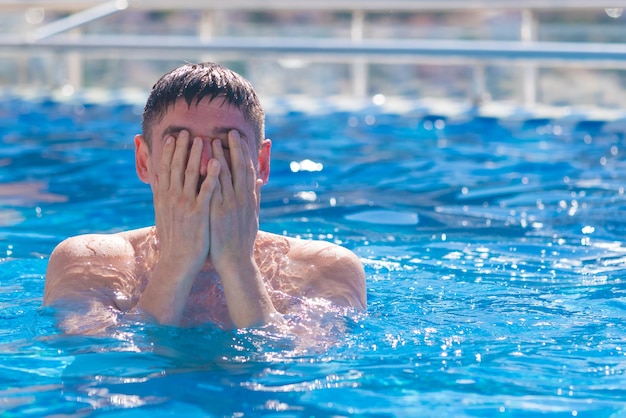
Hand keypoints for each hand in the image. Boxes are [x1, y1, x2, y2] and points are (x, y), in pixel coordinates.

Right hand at [153, 130, 219, 274]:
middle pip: (176, 167)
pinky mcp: (199, 213)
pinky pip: (206, 190)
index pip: (165, 169)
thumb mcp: (164, 215)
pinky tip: (217, 162)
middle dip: (182, 148)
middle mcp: (172, 198)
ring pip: (190, 174)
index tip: (173, 137)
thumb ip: (162, 197)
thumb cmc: (175, 239)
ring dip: (195, 155)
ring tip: (202, 139)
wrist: (178, 261)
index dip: (169, 152)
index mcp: (164, 198)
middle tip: (187, 131)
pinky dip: (211, 175)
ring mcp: (185, 205)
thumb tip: (158, 182)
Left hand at [208, 130, 260, 268]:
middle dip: (234, 148)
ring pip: (225, 175)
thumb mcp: (252, 217)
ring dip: (219, 156)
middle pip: (238, 168)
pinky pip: (213, 189)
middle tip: (230, 131)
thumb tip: (260, 181)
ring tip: (213, 139)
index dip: (244, 153)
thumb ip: (255, 197)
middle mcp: (241, 199)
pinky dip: (210, 174)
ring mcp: (229, 204)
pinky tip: (206, 162)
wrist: (236, 261)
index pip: (247, 170)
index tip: (240, 138)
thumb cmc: (241, 241)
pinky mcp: (217, 212)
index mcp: (249, 199)